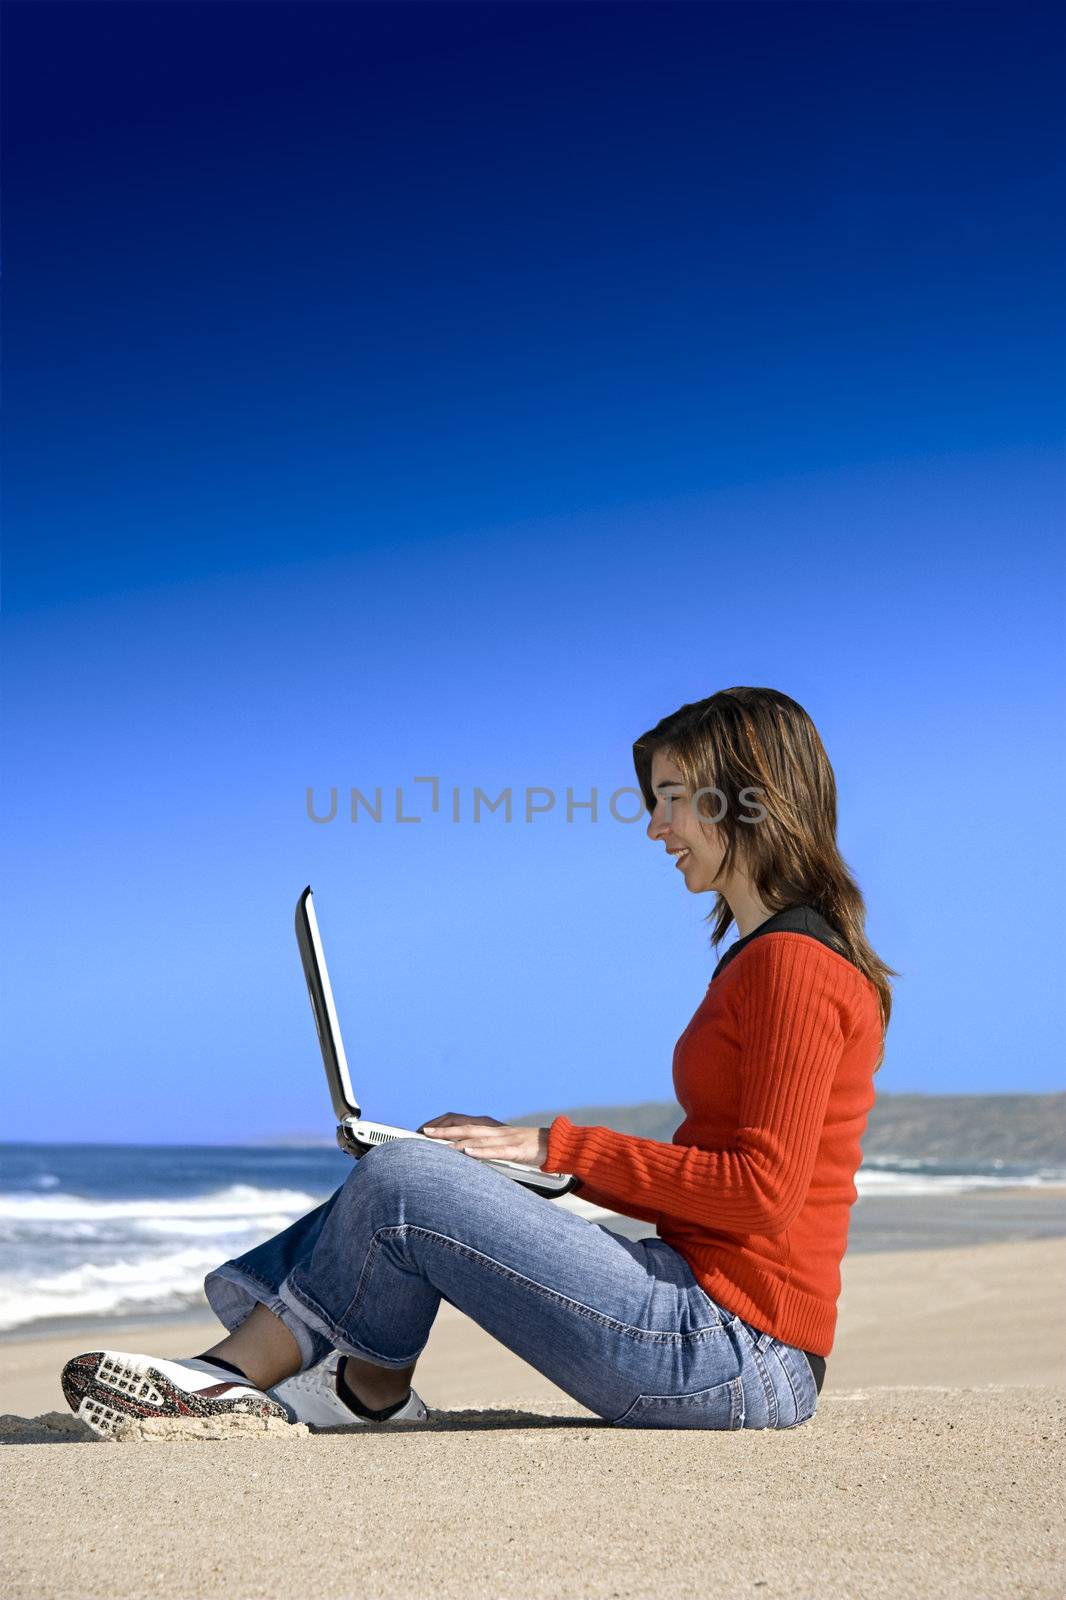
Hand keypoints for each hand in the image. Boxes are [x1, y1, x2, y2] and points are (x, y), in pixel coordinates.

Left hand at [417, 1112, 548, 1168]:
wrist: (553, 1144)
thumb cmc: (526, 1145)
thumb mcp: (501, 1143)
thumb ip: (483, 1145)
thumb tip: (463, 1151)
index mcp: (490, 1127)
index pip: (461, 1120)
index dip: (443, 1124)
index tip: (426, 1130)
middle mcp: (494, 1130)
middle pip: (464, 1127)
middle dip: (443, 1130)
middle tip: (424, 1133)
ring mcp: (504, 1139)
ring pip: (476, 1138)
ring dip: (456, 1140)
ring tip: (440, 1142)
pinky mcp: (514, 1150)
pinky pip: (495, 1150)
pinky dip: (481, 1151)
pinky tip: (469, 1153)